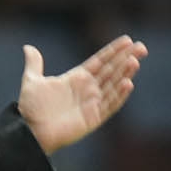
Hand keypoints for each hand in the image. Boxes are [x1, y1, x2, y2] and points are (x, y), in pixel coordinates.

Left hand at [17, 36, 146, 153]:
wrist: (29, 131)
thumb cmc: (31, 109)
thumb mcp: (32, 81)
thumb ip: (34, 64)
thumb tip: (28, 47)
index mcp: (76, 78)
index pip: (100, 61)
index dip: (113, 51)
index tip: (127, 40)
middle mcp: (87, 89)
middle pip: (111, 70)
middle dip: (126, 58)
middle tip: (142, 47)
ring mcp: (91, 103)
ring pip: (113, 85)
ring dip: (125, 73)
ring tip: (135, 61)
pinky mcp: (93, 118)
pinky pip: (110, 105)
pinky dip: (119, 95)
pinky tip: (128, 83)